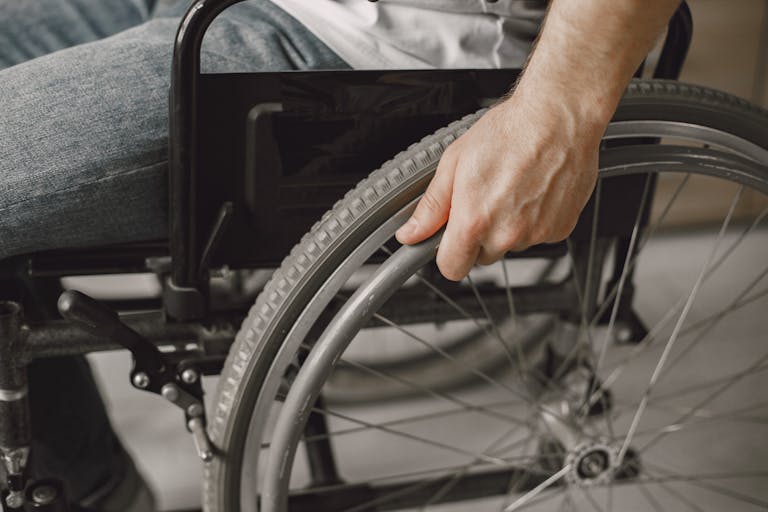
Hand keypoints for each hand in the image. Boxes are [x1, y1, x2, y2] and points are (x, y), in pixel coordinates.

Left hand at [395, 91, 603, 280]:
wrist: (560, 117)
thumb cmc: (511, 131)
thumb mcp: (455, 162)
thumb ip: (432, 206)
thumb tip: (412, 233)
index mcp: (475, 220)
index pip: (452, 268)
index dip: (448, 254)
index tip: (449, 240)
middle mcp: (507, 233)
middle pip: (482, 257)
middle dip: (478, 236)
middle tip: (485, 198)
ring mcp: (536, 234)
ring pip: (511, 245)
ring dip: (507, 227)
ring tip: (512, 188)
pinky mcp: (560, 229)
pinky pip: (538, 236)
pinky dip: (534, 220)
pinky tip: (533, 191)